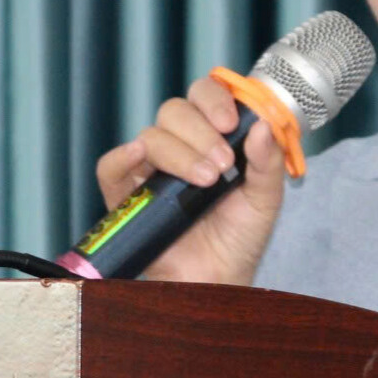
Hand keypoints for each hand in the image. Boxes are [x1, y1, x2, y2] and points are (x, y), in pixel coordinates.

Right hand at [92, 74, 287, 285]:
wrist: (218, 282)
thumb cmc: (240, 239)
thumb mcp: (265, 199)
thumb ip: (268, 162)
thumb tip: (264, 125)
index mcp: (211, 136)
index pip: (204, 95)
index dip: (214, 99)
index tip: (232, 124)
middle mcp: (179, 147)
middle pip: (174, 110)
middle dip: (201, 132)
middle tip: (222, 166)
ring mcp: (150, 170)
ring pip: (151, 136)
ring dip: (180, 153)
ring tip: (205, 182)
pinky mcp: (126, 197)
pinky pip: (110, 167)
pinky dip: (121, 157)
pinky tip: (140, 159)